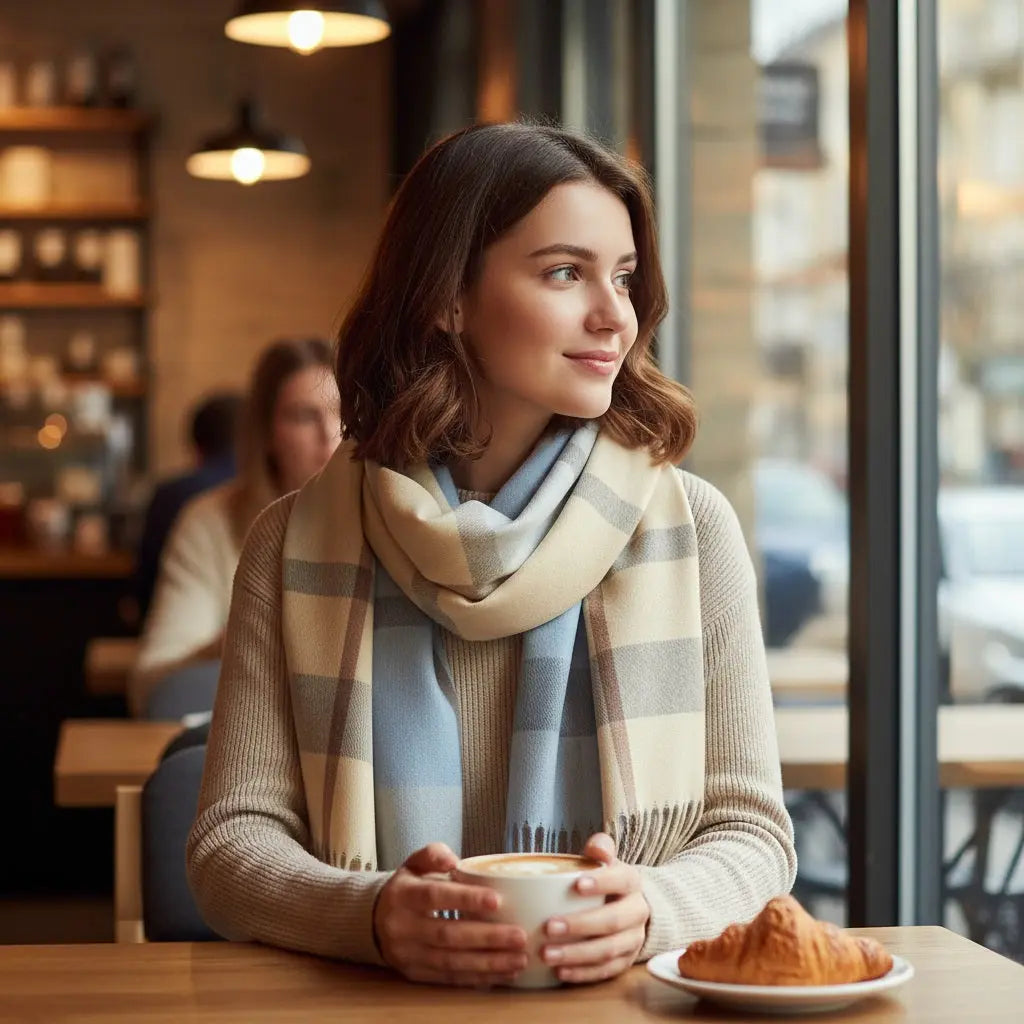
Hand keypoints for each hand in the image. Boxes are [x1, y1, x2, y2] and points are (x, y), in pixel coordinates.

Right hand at [373, 843, 527, 986]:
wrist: (372, 920)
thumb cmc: (406, 888)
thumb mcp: (414, 863)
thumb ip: (433, 854)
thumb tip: (454, 860)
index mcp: (403, 895)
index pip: (435, 896)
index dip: (466, 900)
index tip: (497, 901)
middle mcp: (403, 927)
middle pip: (447, 934)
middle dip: (486, 937)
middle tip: (519, 936)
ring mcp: (408, 954)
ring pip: (451, 962)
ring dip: (488, 963)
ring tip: (518, 959)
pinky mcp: (415, 974)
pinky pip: (448, 979)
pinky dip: (477, 978)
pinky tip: (502, 974)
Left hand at [540, 832, 649, 983]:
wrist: (630, 905)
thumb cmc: (606, 880)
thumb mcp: (606, 860)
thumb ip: (600, 849)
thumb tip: (596, 848)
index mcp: (631, 882)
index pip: (621, 879)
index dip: (601, 882)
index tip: (576, 885)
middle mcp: (637, 911)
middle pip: (613, 921)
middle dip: (581, 925)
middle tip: (549, 926)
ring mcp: (634, 939)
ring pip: (608, 950)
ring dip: (577, 954)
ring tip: (547, 954)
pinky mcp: (626, 961)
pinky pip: (606, 971)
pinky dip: (583, 973)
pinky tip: (559, 972)